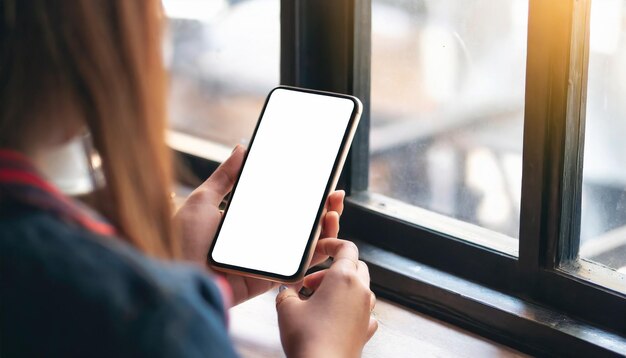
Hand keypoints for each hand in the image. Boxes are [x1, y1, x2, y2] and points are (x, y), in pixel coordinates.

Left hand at [174, 145, 345, 305]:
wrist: (172, 272)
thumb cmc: (179, 238)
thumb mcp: (202, 200)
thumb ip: (225, 176)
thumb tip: (241, 148)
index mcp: (247, 222)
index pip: (283, 207)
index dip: (304, 196)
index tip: (321, 181)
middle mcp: (259, 241)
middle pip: (300, 226)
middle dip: (323, 210)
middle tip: (336, 195)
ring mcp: (265, 260)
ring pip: (305, 247)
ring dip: (325, 230)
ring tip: (334, 211)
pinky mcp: (267, 278)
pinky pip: (297, 268)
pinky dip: (316, 254)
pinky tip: (325, 236)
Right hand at [276, 239, 377, 357]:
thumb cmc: (310, 340)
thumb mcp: (286, 309)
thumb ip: (286, 293)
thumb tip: (286, 292)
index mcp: (344, 278)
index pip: (347, 248)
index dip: (332, 244)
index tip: (322, 248)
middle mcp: (360, 292)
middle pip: (356, 266)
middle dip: (333, 269)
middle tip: (311, 282)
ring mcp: (366, 311)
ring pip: (360, 288)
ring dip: (340, 288)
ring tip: (318, 301)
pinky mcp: (366, 330)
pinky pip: (362, 311)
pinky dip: (349, 309)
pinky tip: (333, 318)